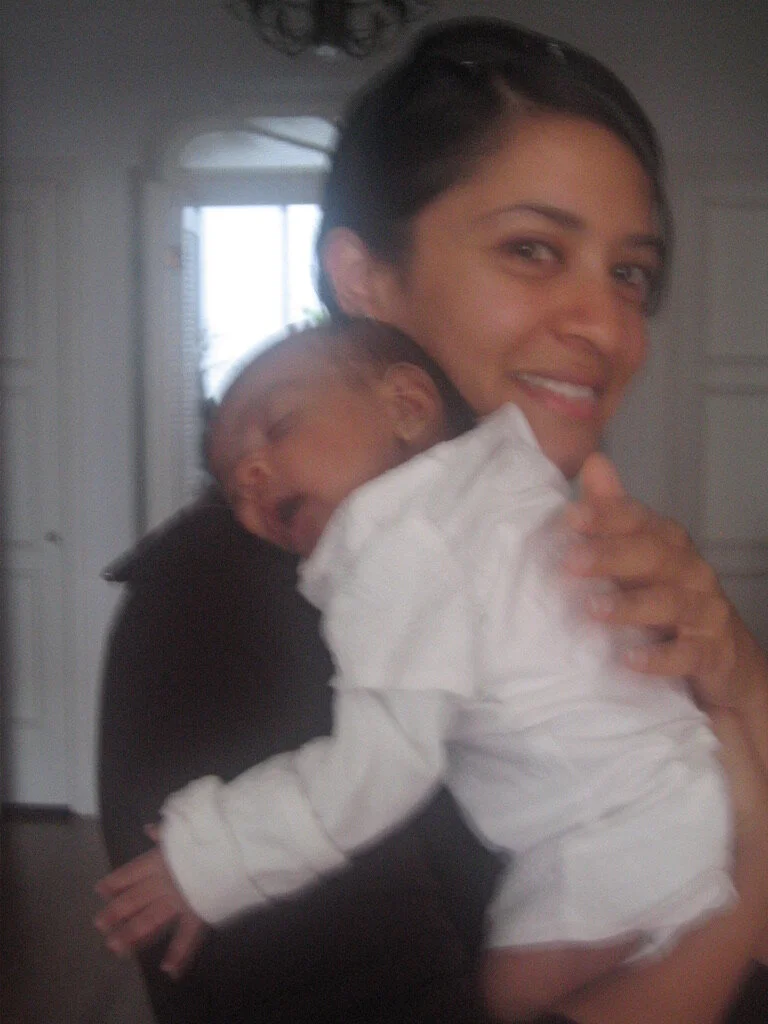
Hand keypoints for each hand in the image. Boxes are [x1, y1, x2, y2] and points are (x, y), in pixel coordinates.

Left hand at [94, 826, 206, 977]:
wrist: (233, 847)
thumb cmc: (209, 833)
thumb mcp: (184, 826)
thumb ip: (165, 833)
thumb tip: (149, 830)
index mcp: (159, 860)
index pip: (131, 873)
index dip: (116, 882)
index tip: (100, 891)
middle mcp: (163, 882)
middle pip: (134, 899)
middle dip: (116, 912)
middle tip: (99, 926)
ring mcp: (178, 900)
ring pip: (149, 921)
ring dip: (132, 936)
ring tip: (116, 948)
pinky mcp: (197, 913)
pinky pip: (186, 936)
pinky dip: (179, 954)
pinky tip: (168, 970)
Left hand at [563, 453, 767, 713]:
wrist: (723, 660)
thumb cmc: (668, 600)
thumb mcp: (640, 557)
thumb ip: (614, 513)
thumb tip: (594, 462)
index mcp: (666, 543)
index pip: (638, 520)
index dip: (606, 515)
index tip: (569, 516)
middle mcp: (689, 570)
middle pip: (653, 556)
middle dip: (610, 556)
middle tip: (570, 561)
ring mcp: (704, 611)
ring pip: (670, 602)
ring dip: (631, 606)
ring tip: (593, 609)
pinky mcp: (710, 652)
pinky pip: (687, 653)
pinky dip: (660, 657)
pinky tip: (630, 659)